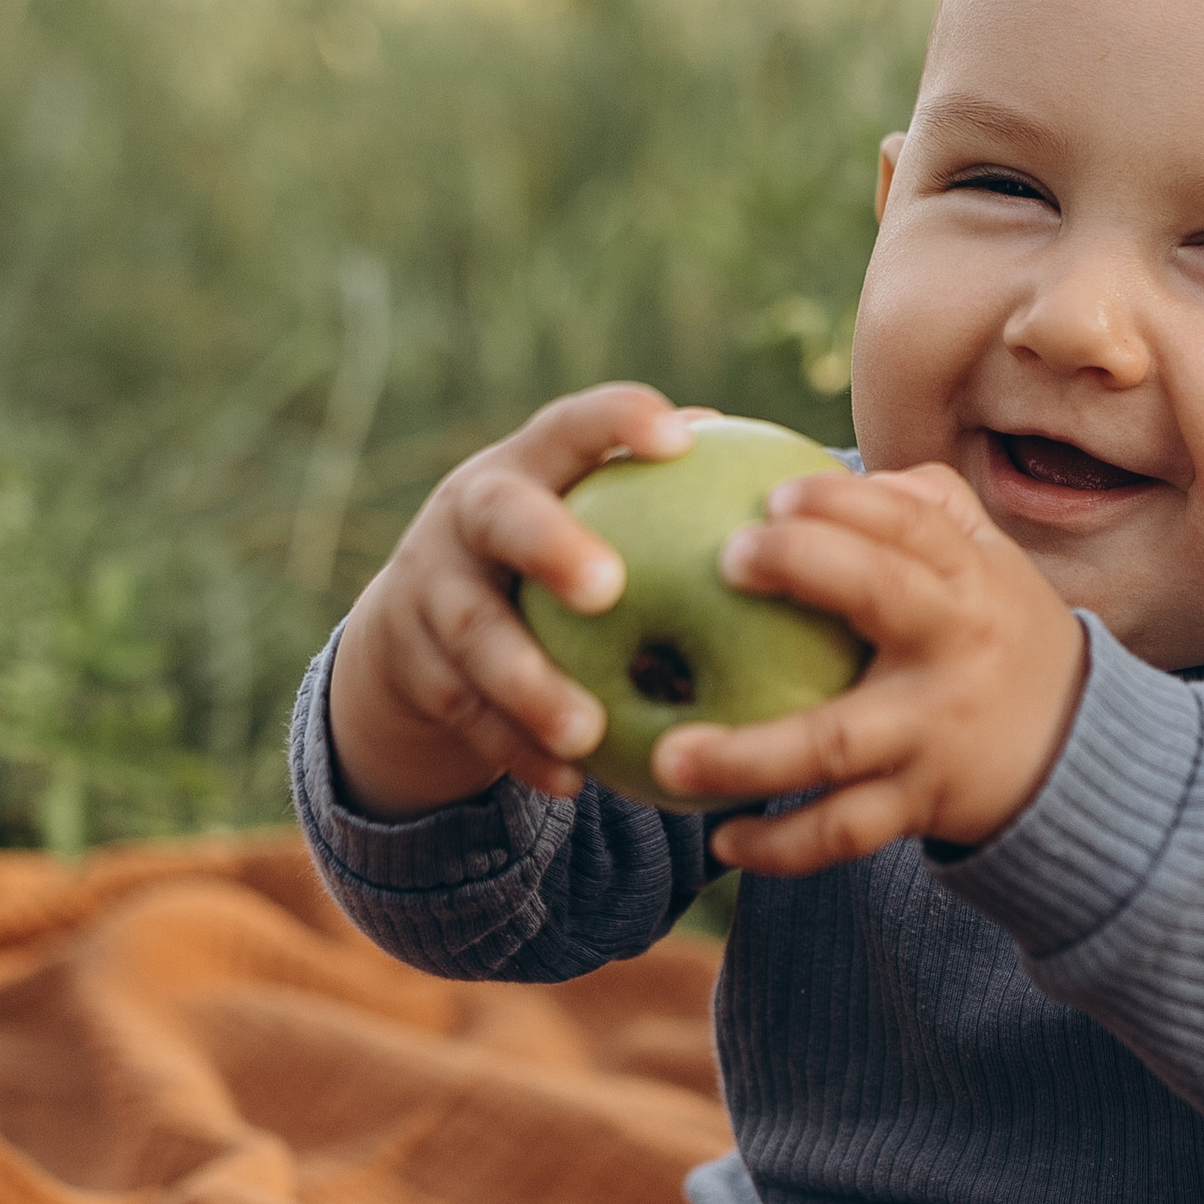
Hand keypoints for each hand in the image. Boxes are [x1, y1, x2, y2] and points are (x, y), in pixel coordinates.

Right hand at [326, 384, 710, 817]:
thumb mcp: (588, 514)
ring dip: (529, 684)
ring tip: (587, 729)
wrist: (414, 620)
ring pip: (473, 633)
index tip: (676, 439)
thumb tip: (790, 482)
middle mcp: (467, 515)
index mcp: (528, 465)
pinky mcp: (414, 666)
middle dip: (550, 547)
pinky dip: (515, 749)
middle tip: (608, 590)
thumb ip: (664, 498)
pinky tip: (571, 781)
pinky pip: (465, 713)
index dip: (617, 422)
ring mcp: (431, 590)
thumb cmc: (553, 552)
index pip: (571, 425)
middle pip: (501, 518)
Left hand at [651, 462, 1087, 872]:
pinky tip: (721, 841)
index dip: (843, 500)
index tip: (772, 493)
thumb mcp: (989, 562)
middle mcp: (955, 648)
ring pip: (838, 744)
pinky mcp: (919, 805)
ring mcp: (933, 732)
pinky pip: (842, 832)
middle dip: (807, 567)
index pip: (911, 521)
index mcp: (968, 578)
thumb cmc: (999, 634)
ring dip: (749, 756)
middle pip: (883, 597)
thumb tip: (826, 470)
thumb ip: (924, 507)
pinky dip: (781, 846)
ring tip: (669, 756)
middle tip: (725, 559)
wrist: (1078, 754)